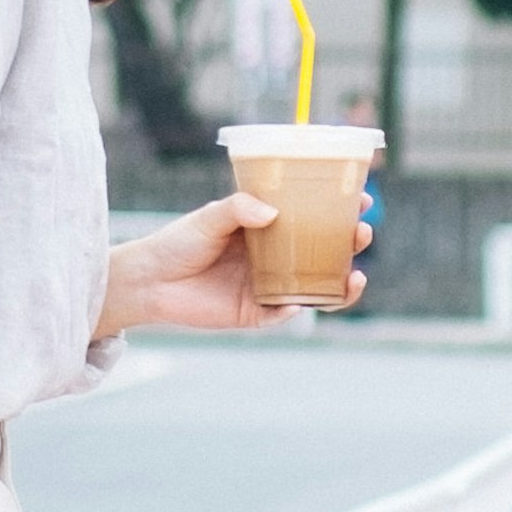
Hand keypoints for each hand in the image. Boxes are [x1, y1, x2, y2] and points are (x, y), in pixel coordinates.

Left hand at [97, 183, 374, 337]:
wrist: (150, 281)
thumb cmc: (179, 242)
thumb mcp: (210, 217)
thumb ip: (239, 208)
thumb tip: (272, 211)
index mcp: (269, 228)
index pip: (313, 217)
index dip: (339, 209)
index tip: (361, 197)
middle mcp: (275, 258)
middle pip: (324, 252)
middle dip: (349, 243)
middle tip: (361, 232)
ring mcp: (268, 286)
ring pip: (315, 286)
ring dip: (340, 283)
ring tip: (355, 275)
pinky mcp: (255, 314)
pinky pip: (284, 314)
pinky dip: (297, 308)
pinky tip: (300, 301)